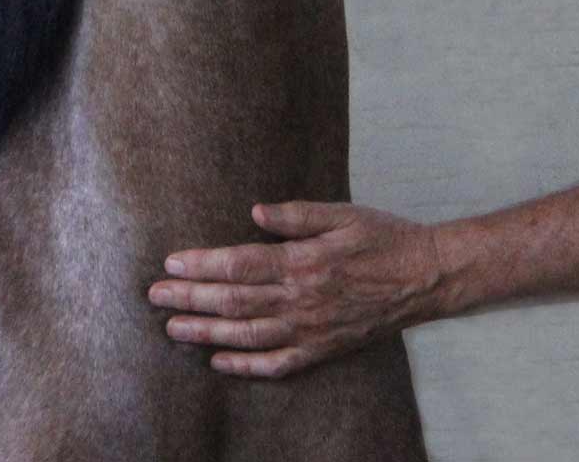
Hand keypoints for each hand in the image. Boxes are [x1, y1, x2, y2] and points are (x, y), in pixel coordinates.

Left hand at [148, 200, 442, 377]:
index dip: (203, 266)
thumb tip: (253, 213)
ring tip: (172, 328)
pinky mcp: (323, 350)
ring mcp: (312, 330)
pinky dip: (245, 365)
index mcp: (304, 262)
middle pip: (235, 302)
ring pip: (248, 335)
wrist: (425, 277)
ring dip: (206, 332)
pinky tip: (219, 361)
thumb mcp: (342, 213)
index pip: (240, 265)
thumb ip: (296, 215)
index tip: (171, 263)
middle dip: (190, 299)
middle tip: (154, 296)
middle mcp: (303, 300)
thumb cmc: (382, 237)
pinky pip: (278, 364)